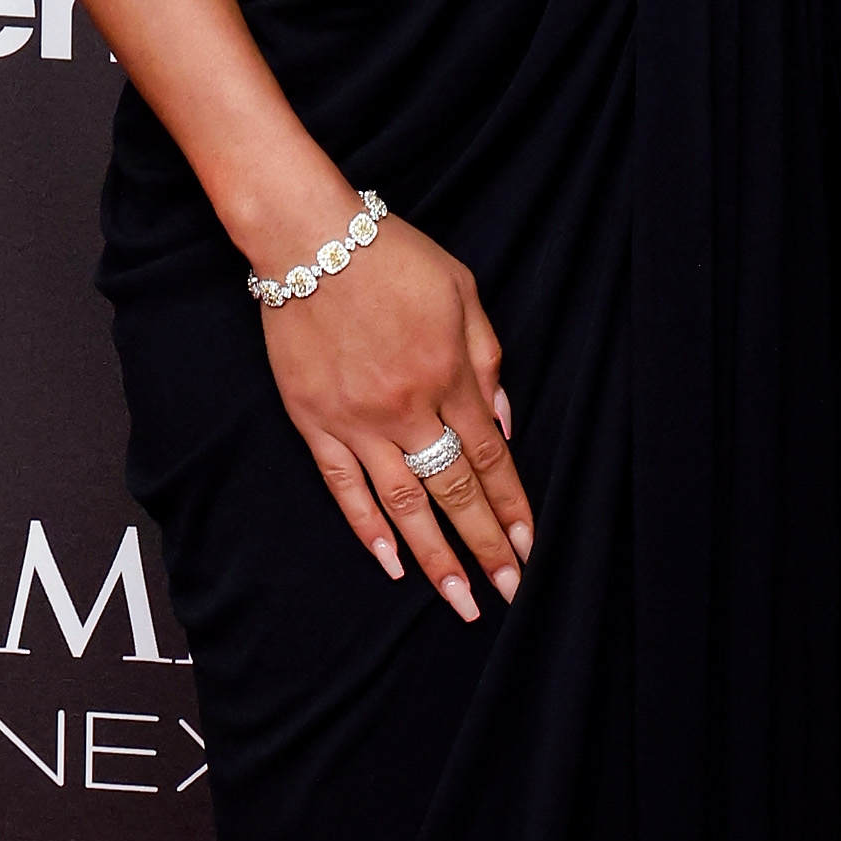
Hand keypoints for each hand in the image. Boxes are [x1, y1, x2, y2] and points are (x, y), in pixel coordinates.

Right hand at [258, 207, 533, 623]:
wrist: (311, 240)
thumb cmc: (393, 257)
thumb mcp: (462, 290)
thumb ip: (486, 356)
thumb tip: (504, 418)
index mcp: (449, 375)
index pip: (491, 458)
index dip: (512, 506)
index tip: (529, 547)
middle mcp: (408, 408)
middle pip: (454, 491)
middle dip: (484, 546)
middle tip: (508, 592)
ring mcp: (358, 421)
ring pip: (403, 504)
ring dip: (434, 557)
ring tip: (459, 600)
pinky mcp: (316, 423)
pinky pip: (345, 488)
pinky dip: (369, 529)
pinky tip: (391, 564)